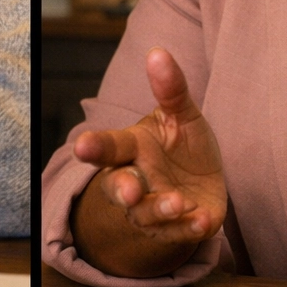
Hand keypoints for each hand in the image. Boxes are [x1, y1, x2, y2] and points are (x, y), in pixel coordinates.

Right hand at [73, 47, 227, 246]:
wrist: (204, 182)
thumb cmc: (182, 144)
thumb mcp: (181, 114)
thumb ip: (170, 89)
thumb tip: (157, 52)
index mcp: (132, 149)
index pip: (110, 146)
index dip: (95, 147)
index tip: (82, 146)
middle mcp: (137, 180)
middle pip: (119, 188)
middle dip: (122, 190)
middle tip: (130, 191)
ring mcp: (155, 207)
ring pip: (147, 215)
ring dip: (160, 209)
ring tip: (177, 202)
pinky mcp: (179, 227)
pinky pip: (179, 233)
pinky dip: (188, 229)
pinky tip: (202, 220)